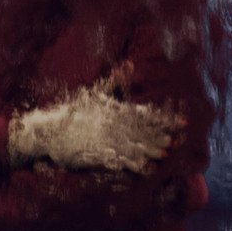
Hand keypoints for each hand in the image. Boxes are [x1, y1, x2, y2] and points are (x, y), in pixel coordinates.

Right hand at [10, 83, 184, 173]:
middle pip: (142, 131)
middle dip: (160, 136)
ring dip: (150, 150)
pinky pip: (118, 160)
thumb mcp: (95, 93)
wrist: (48, 130)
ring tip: (165, 153)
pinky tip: (145, 167)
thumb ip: (114, 81)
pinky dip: (132, 164)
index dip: (166, 119)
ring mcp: (105, 140)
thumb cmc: (73, 111)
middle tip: (177, 140)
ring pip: (133, 146)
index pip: (147, 114)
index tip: (183, 122)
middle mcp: (113, 125)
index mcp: (115, 110)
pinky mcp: (96, 155)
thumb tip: (129, 63)